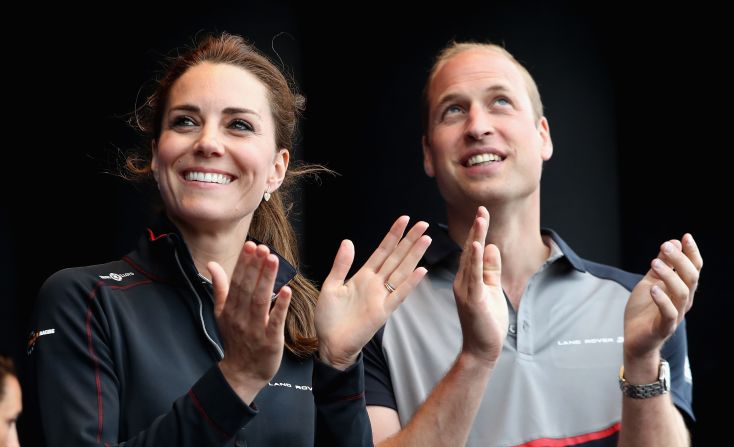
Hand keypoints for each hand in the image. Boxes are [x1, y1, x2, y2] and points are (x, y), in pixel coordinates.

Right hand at [209, 242, 291, 403]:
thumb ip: (220, 288)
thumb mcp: (222, 313)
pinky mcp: (270, 340)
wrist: (241, 373)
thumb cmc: (235, 340)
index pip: (237, 281)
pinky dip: (280, 306)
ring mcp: (255, 329)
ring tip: (273, 260)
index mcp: (230, 309)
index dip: (244, 263)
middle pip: (248, 288)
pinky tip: (286, 290)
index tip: (251, 245)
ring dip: (267, 279)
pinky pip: (275, 321)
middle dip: (255, 266)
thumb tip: (212, 264)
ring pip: (260, 300)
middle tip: (263, 247)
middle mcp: (240, 317)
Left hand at [316, 216, 430, 369]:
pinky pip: (398, 295)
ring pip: (401, 271)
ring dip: (413, 256)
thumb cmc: (329, 318)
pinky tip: (421, 271)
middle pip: (396, 257)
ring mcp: (381, 297)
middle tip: (423, 224)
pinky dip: (410, 283)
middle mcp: (376, 284)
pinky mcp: (383, 312)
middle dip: (409, 240)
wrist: (331, 344)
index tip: (404, 220)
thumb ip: (341, 264)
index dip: (393, 235)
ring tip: (426, 239)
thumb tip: (348, 241)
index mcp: (363, 276)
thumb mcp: (330, 286)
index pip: (382, 251)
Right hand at [453, 206, 506, 365]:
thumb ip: (491, 269)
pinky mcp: (472, 298)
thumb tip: (491, 246)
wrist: (482, 349)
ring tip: (481, 218)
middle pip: (470, 250)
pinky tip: (477, 244)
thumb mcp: (492, 289)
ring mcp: (466, 289)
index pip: (473, 251)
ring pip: (471, 258)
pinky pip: (474, 274)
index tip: (482, 213)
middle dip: (477, 229)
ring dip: (476, 237)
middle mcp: (463, 281)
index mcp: (467, 279)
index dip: (478, 232)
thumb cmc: (487, 322)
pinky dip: (475, 258)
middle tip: (482, 209)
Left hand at [624, 233, 701, 365]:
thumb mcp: (650, 282)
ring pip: (682, 293)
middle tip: (665, 246)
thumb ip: (661, 266)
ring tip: (655, 262)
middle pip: (691, 278)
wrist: (634, 339)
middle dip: (680, 260)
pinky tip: (654, 288)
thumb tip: (672, 243)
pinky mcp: (664, 327)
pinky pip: (669, 313)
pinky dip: (663, 300)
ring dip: (669, 275)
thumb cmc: (644, 310)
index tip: (686, 236)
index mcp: (681, 289)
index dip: (692, 253)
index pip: (693, 268)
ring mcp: (675, 314)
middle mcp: (683, 301)